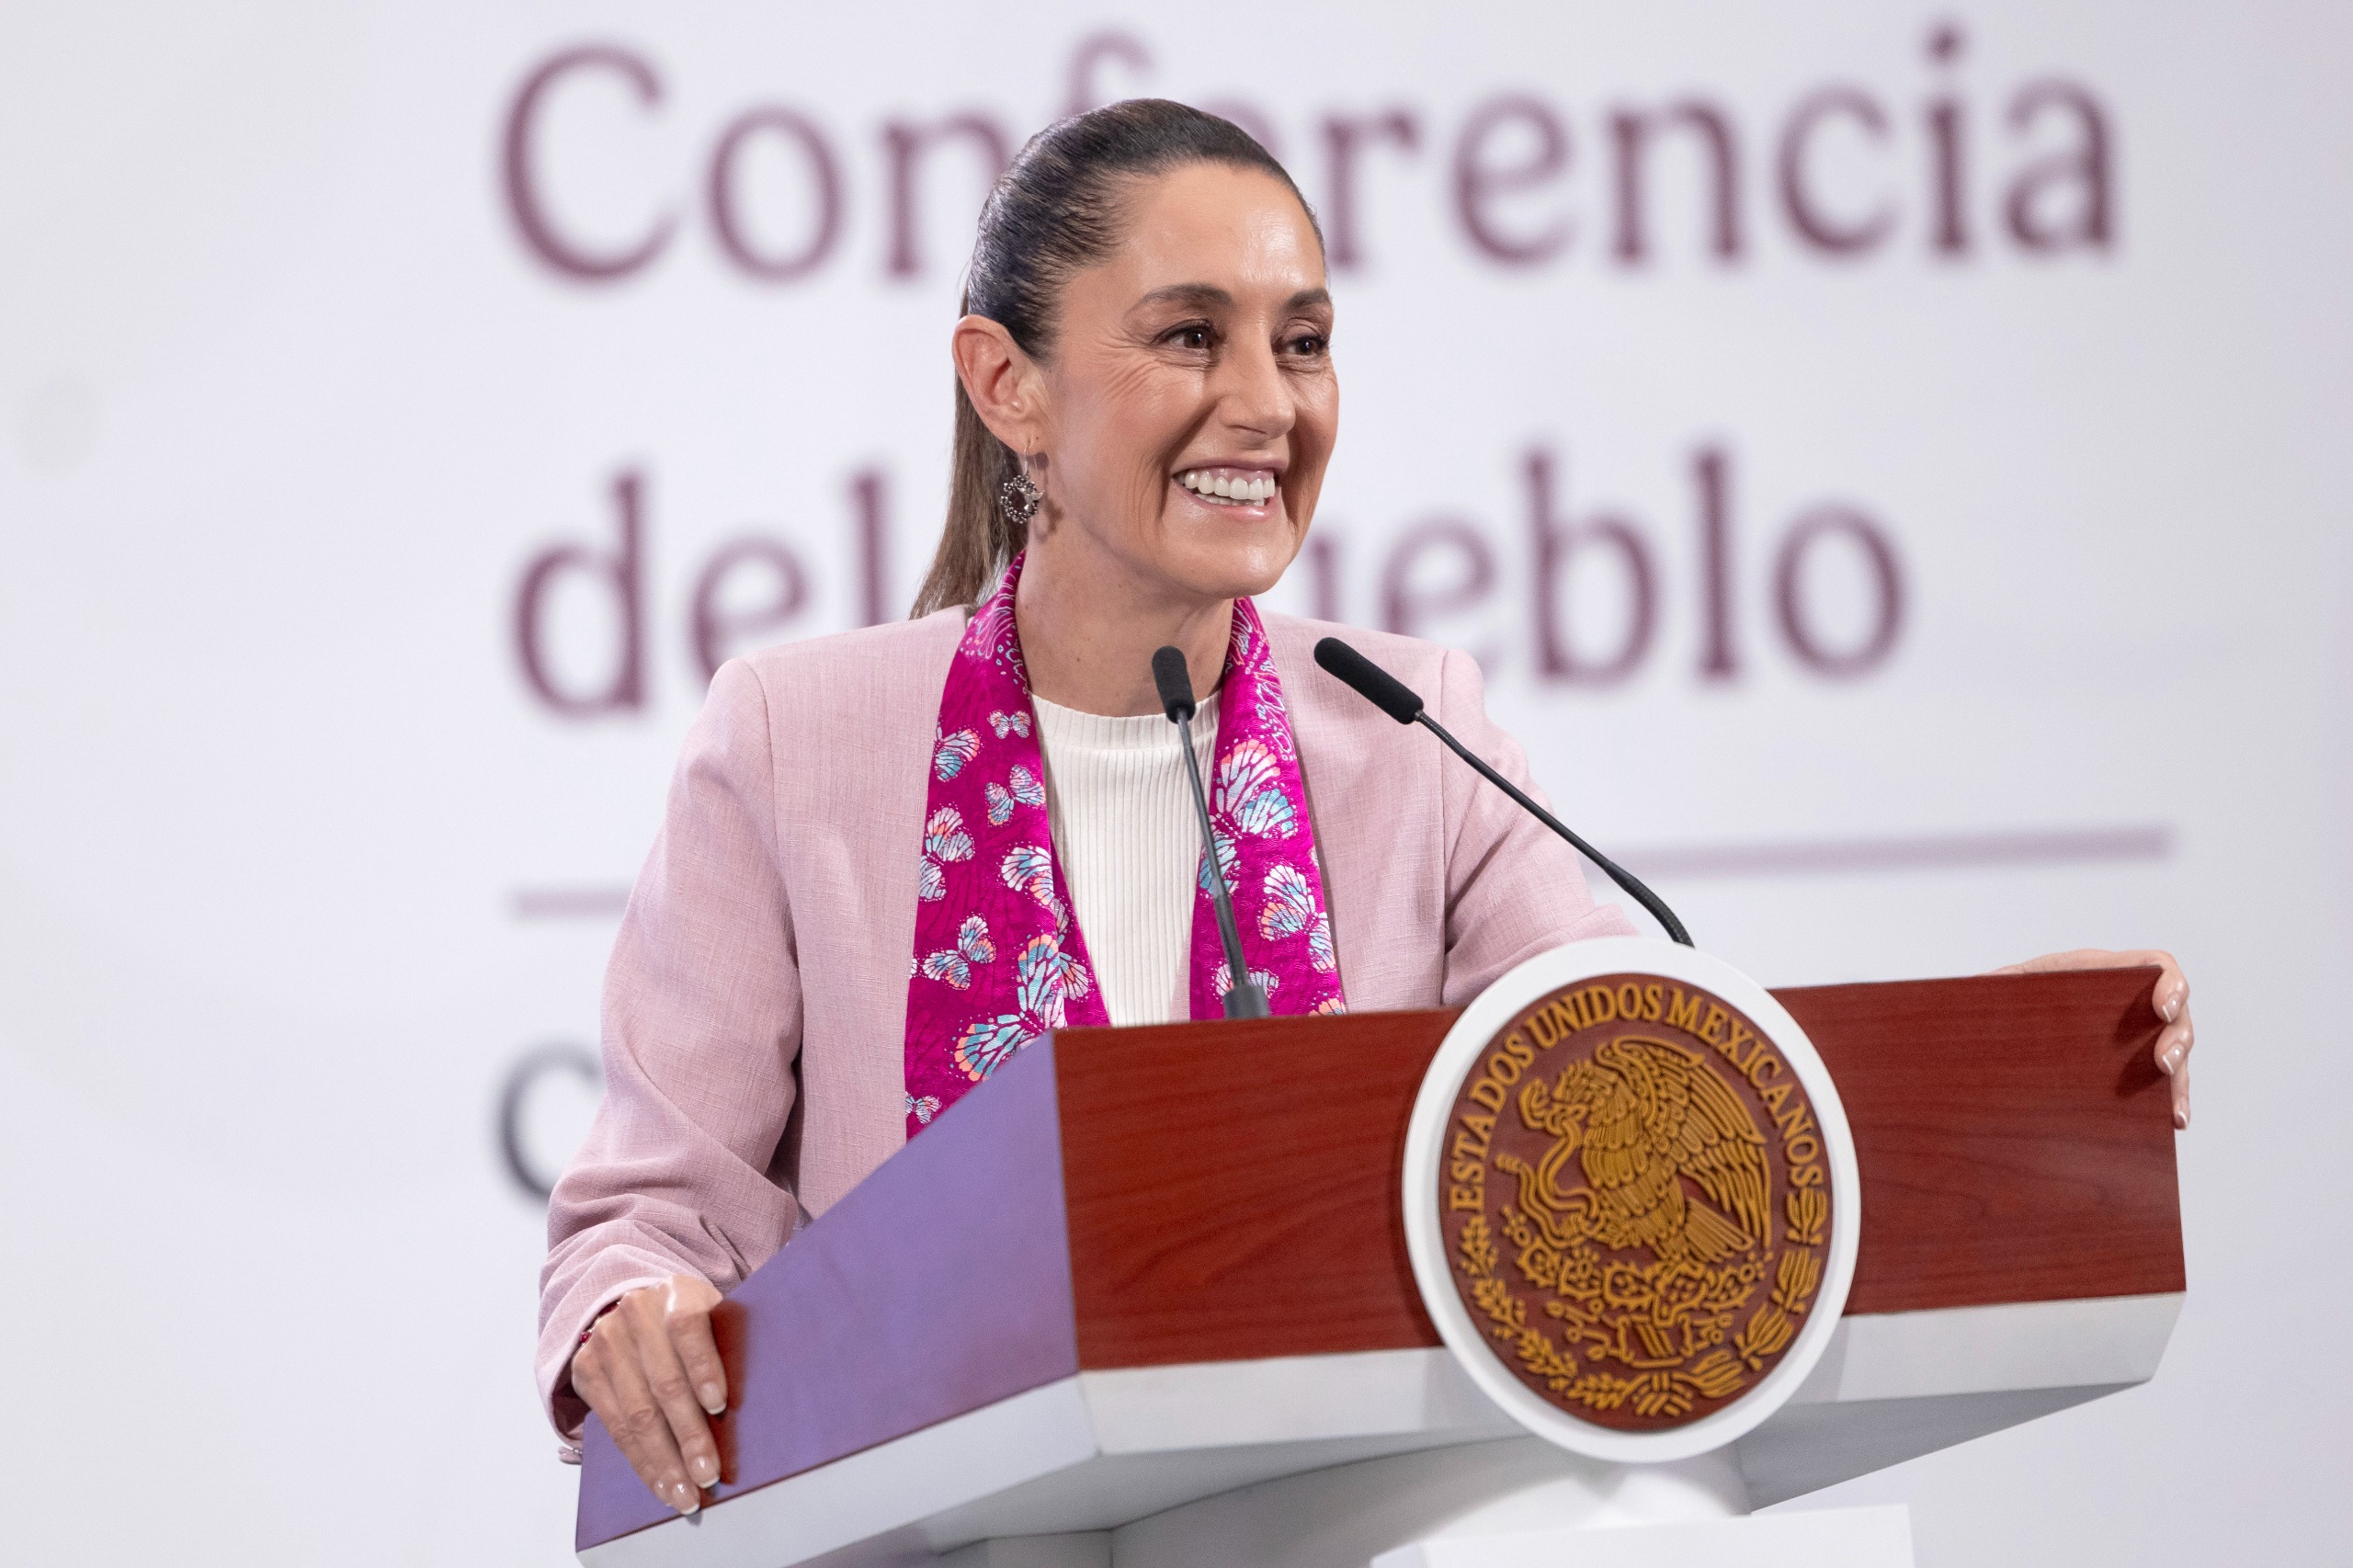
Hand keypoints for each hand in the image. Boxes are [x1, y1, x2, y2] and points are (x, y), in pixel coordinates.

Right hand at [570, 1274, 726, 1514]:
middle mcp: (636, 1313)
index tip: (721, 1405)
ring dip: (664, 1461)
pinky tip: (661, 1484)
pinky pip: (614, 1428)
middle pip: (664, 1382)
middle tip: (708, 1474)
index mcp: (676, 1292)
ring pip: (636, 1413)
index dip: (704, 1367)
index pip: (688, 1327)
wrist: (637, 1307)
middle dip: (688, 1435)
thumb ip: (730, 1344)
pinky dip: (641, 1462)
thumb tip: (766, 1400)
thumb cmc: (692, 1323)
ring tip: (686, 1494)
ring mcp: (606, 1341)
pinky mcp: (586, 1371)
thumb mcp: (714, 1316)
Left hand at [1991, 948, 2193, 1128]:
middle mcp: (2131, 1002)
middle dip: (2177, 1039)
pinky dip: (2173, 1099)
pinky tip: (2174, 1120)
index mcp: (2105, 972)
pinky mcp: (2135, 1064)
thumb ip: (2001, 982)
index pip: (2154, 966)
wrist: (2010, 1023)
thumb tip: (1983, 987)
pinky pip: (2165, 1080)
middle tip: (2162, 1064)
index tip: (2163, 1009)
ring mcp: (2137, 1035)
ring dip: (2180, 1078)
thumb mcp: (2009, 985)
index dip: (2171, 984)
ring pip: (2176, 1051)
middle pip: (2177, 1015)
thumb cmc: (2015, 995)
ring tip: (2172, 1109)